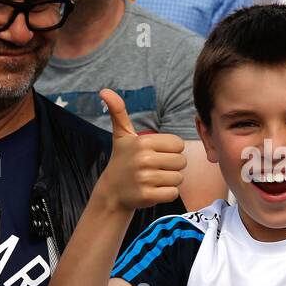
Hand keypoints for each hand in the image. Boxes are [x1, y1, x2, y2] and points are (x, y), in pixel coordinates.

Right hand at [96, 88, 186, 210]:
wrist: (112, 191)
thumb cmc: (122, 161)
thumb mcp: (122, 136)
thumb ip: (118, 112)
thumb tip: (104, 90)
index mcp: (143, 142)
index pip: (178, 145)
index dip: (171, 151)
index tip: (156, 154)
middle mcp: (144, 159)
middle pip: (181, 162)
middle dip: (171, 166)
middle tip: (154, 168)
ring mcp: (145, 178)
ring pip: (179, 178)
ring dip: (169, 180)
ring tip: (153, 179)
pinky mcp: (147, 195)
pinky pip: (173, 193)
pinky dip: (166, 193)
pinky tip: (153, 190)